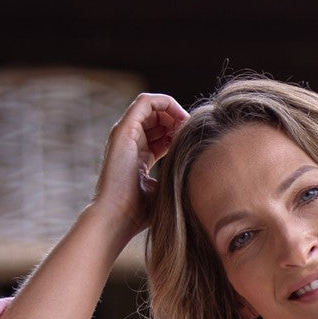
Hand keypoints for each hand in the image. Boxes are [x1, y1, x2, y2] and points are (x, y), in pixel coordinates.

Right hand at [92, 92, 188, 239]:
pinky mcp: (124, 129)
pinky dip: (166, 103)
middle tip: (194, 132)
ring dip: (175, 111)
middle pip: (159, 118)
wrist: (118, 217)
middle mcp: (130, 142)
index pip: (163, 135)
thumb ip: (177, 177)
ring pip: (153, 107)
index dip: (181, 133)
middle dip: (179, 120)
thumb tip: (199, 173)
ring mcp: (125, 134)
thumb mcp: (166, 191)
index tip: (195, 142)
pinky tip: (181, 118)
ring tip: (189, 126)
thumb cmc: (141, 213)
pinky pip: (146, 101)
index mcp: (139, 156)